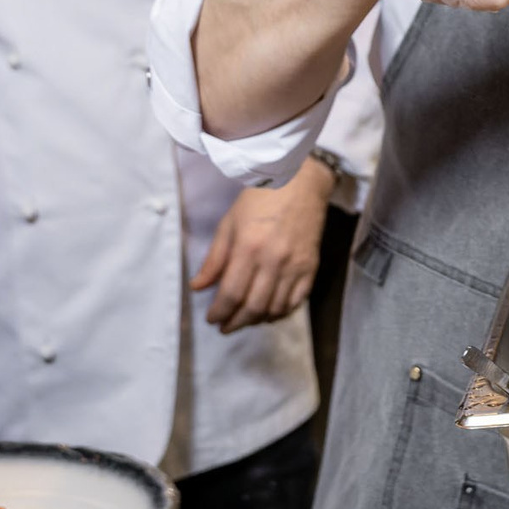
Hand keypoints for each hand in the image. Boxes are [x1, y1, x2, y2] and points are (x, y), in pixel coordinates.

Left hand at [193, 158, 334, 332]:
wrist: (301, 182)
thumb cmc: (260, 198)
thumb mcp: (229, 223)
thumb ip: (214, 258)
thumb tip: (198, 287)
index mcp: (249, 247)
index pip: (231, 293)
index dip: (219, 312)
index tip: (211, 318)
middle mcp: (274, 260)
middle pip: (253, 306)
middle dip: (235, 322)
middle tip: (224, 327)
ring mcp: (295, 265)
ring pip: (275, 308)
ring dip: (257, 320)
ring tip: (244, 319)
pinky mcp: (311, 267)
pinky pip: (296, 301)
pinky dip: (281, 313)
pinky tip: (269, 313)